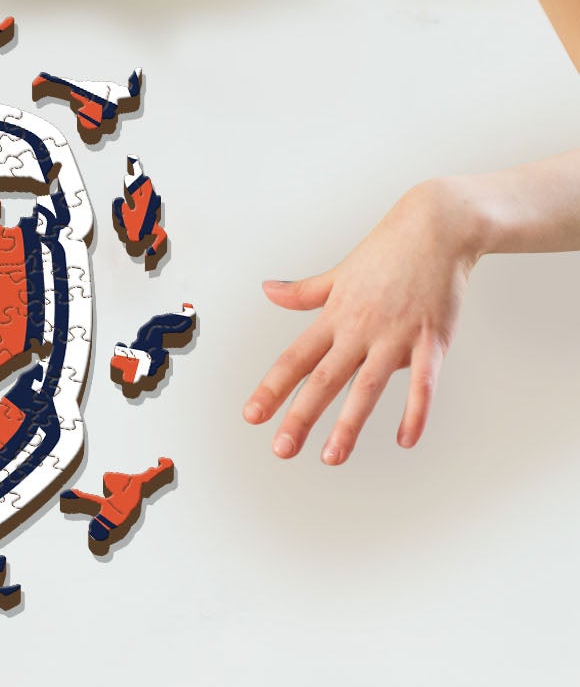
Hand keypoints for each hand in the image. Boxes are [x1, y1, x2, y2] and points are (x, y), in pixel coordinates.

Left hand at [244, 178, 482, 463]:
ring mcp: (395, 335)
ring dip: (349, 424)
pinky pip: (423, 382)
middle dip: (300, 415)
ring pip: (367, 386)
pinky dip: (415, 411)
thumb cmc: (386, 252)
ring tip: (331, 456)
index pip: (295, 358)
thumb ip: (304, 292)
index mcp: (334, 316)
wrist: (434, 229)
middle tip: (281, 449)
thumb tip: (268, 290)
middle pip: (324, 378)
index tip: (252, 415)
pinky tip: (405, 439)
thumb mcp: (338, 273)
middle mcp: (359, 329)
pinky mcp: (432, 340)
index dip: (272, 388)